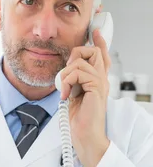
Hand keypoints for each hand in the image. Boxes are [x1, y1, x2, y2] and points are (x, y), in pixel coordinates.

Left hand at [59, 29, 110, 166]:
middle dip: (76, 53)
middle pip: (93, 52)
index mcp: (97, 81)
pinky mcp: (97, 88)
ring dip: (66, 73)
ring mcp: (101, 83)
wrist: (84, 136)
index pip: (101, 57)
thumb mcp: (73, 96)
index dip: (99, 43)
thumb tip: (65, 72)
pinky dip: (67, 82)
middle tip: (66, 72)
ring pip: (81, 61)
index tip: (95, 31)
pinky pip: (79, 72)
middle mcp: (102, 80)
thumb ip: (73, 82)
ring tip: (63, 89)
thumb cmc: (78, 121)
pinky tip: (65, 95)